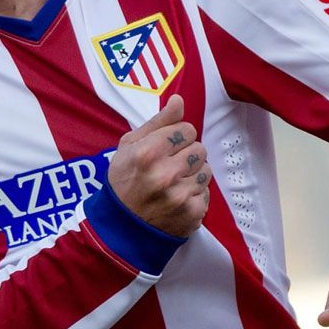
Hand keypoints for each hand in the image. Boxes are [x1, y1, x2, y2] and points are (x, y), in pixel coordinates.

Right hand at [106, 94, 212, 237]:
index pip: (187, 129)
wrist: (121, 227)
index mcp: (148, 153)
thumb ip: (158, 122)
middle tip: (170, 165)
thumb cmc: (124, 180)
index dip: (177, 137)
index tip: (167, 147)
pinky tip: (177, 198)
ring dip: (193, 174)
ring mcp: (180, 196)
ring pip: (206, 170)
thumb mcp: (130, 146)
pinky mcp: (192, 213)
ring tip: (174, 182)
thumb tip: (179, 100)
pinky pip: (207, 192)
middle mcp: (165, 174)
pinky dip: (195, 195)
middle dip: (186, 154)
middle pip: (199, 148)